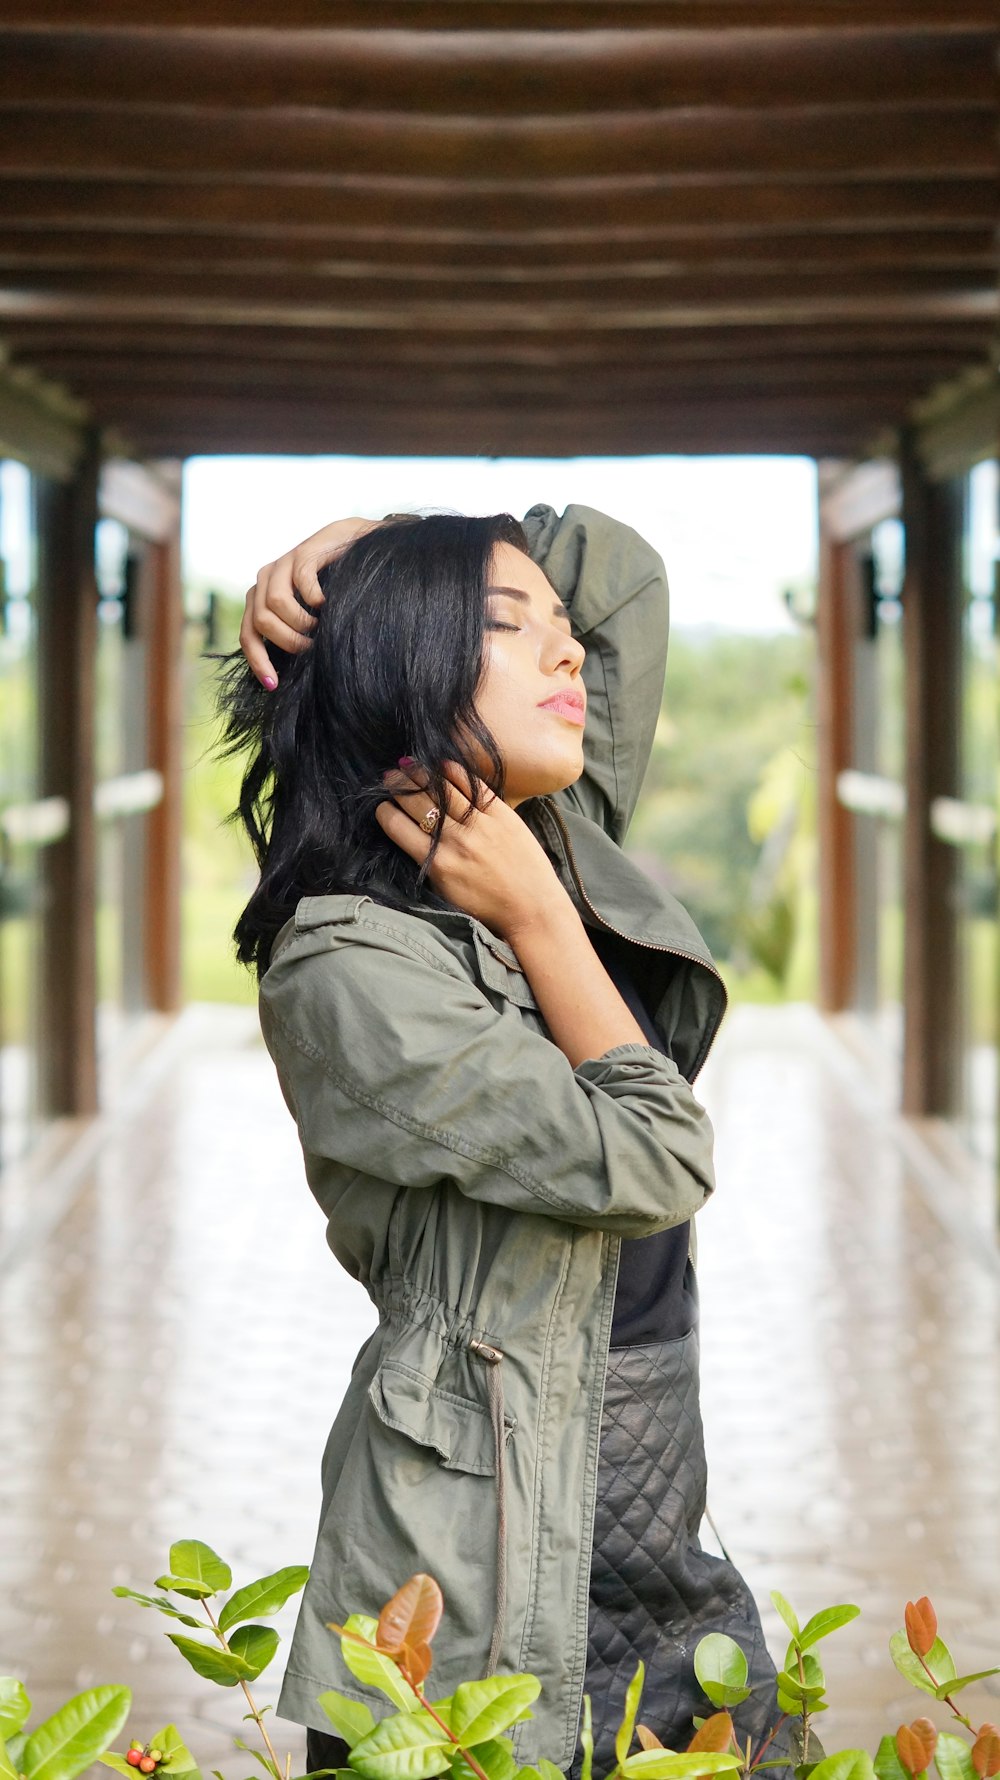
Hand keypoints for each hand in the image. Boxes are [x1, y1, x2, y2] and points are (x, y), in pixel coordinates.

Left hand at [239, 516, 377, 686]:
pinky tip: (328, 603)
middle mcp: (264, 580)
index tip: (274, 685)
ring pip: (275, 604)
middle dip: (288, 642)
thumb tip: (286, 676)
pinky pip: (301, 581)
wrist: (357, 545)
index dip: (258, 662)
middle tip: (312, 647)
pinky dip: (315, 598)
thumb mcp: (309, 617)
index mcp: (260, 598)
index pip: (248, 635)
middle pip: (260, 622)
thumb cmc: (335, 588)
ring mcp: (282, 564)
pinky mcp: (302, 552)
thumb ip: (292, 635)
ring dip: (301, 623)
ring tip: (321, 625)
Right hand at [376, 759, 573, 943]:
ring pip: (443, 789)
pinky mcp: (503, 815)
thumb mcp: (445, 891)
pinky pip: (474, 786)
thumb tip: (409, 834)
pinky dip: (456, 773)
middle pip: (417, 802)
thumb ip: (427, 862)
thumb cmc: (487, 906)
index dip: (384, 812)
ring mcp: (480, 825)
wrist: (531, 908)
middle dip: (398, 786)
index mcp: (436, 863)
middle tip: (390, 776)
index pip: (397, 827)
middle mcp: (455, 840)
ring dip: (421, 774)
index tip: (382, 805)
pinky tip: (443, 766)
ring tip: (410, 765)